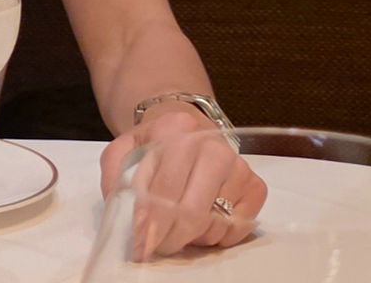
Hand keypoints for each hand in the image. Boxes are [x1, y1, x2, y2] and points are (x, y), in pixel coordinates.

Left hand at [99, 106, 266, 255]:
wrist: (185, 124)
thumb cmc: (154, 143)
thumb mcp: (126, 148)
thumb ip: (116, 173)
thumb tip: (120, 211)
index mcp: (175, 130)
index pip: (163, 188)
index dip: (149, 221)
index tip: (139, 240)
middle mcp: (211, 145)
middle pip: (191, 212)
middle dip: (170, 238)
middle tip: (157, 245)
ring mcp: (237, 165)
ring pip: (214, 224)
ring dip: (192, 237)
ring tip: (177, 226)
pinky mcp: (255, 185)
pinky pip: (237, 229)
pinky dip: (217, 236)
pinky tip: (203, 221)